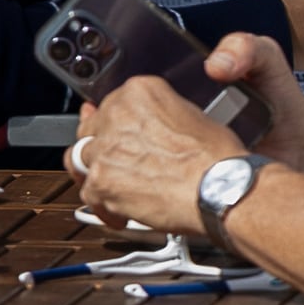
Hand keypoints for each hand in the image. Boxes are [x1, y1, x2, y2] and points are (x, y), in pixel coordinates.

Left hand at [70, 73, 248, 236]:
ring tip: (115, 186)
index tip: (118, 132)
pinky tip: (121, 211)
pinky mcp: (100, 182)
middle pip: (90, 131)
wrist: (222, 189)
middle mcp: (116, 116)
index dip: (115, 123)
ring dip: (97, 174)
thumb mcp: (197, 117)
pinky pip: (88, 195)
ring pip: (81, 161)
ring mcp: (104, 150)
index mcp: (140, 93)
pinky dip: (104, 206)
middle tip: (116, 161)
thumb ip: (164, 116)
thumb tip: (158, 128)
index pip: (111, 103)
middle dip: (101, 147)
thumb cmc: (219, 159)